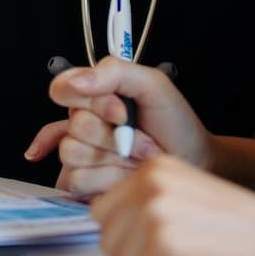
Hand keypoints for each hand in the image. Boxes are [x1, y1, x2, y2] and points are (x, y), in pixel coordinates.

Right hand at [26, 57, 211, 197]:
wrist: (192, 161)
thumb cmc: (174, 122)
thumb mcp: (152, 84)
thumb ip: (114, 72)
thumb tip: (75, 81)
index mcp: (94, 94)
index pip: (62, 88)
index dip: (92, 102)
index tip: (122, 111)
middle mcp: (82, 122)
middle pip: (74, 125)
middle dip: (114, 133)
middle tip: (140, 134)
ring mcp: (80, 154)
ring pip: (72, 153)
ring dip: (113, 157)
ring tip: (137, 155)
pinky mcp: (82, 183)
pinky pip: (77, 180)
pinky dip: (109, 178)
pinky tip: (125, 174)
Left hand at [92, 155, 254, 255]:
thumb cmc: (242, 227)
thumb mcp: (188, 192)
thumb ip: (149, 199)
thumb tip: (109, 225)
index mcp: (155, 166)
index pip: (104, 209)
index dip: (129, 234)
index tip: (163, 236)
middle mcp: (149, 184)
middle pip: (106, 237)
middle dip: (134, 254)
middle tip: (178, 251)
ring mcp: (154, 214)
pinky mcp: (161, 247)